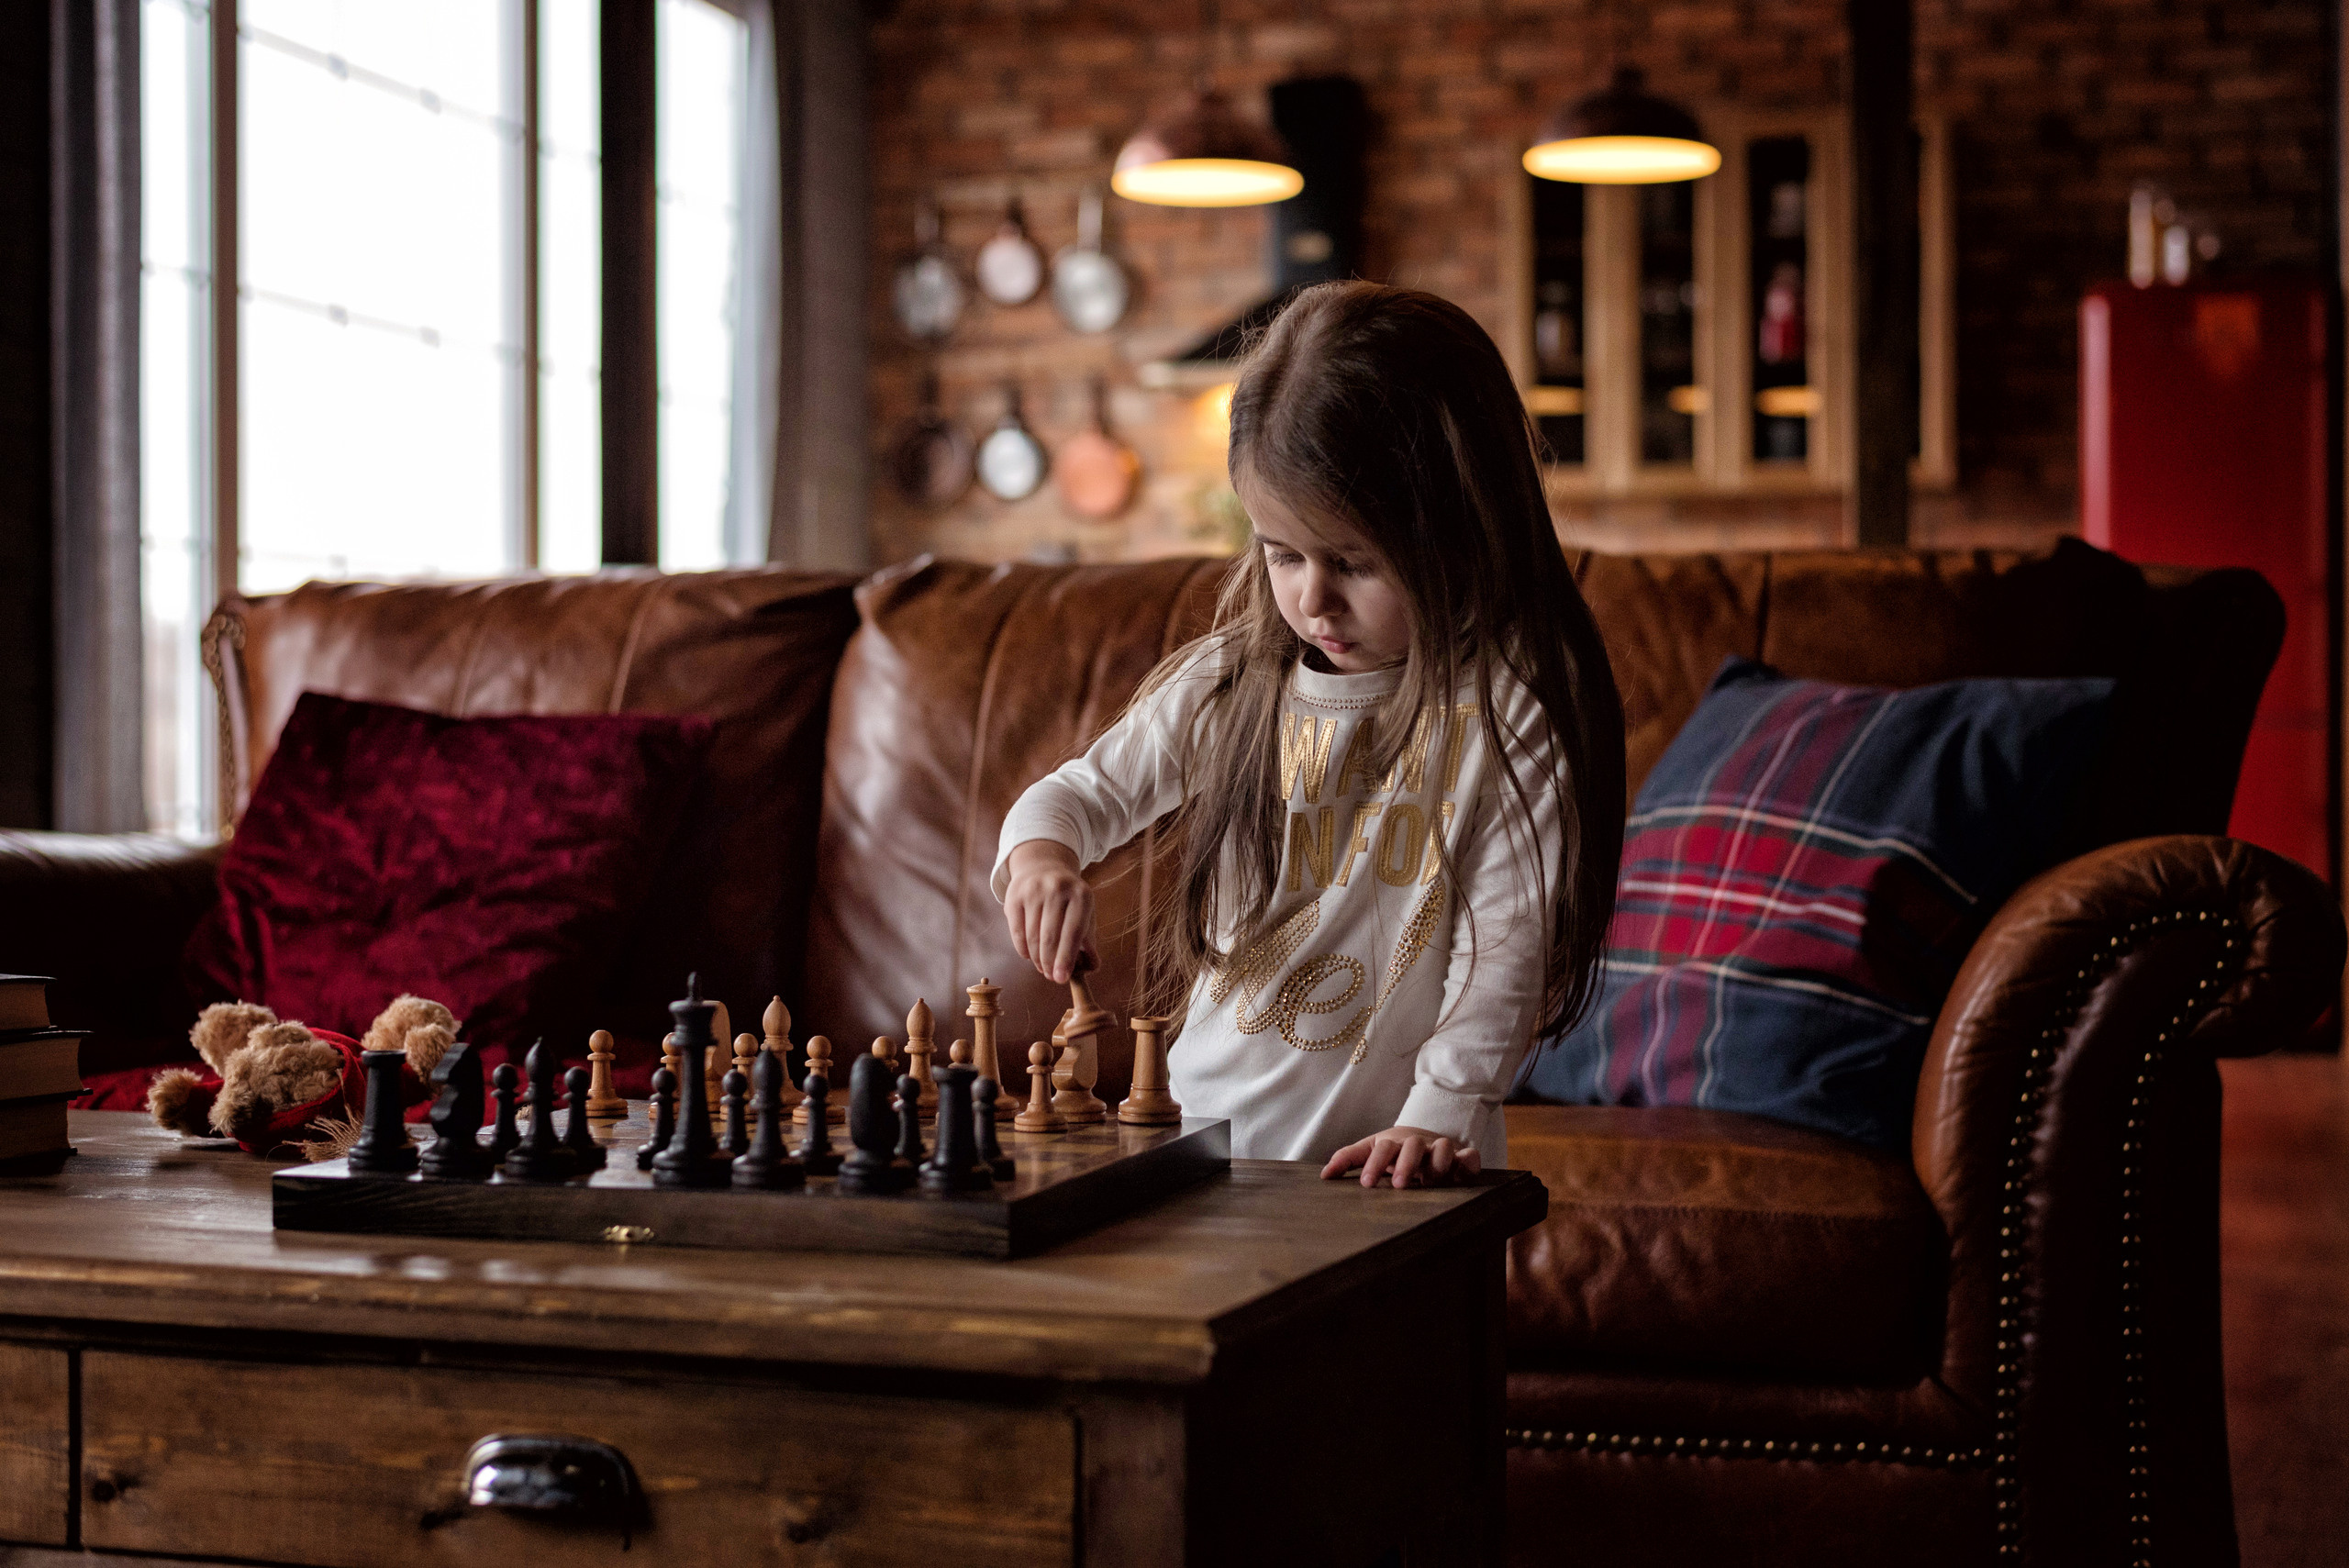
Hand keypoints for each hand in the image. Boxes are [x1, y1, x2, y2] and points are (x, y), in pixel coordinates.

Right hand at [1004, 839, 1097, 984]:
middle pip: (1050, 937)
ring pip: (1032, 936)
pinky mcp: (1015, 895)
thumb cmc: (1069, 898)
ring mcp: (1034, 890)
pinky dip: (1023, 949)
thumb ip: (1089, 939)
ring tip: (1042, 967)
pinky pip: (1017, 931)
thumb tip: (1092, 967)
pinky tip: (1029, 956)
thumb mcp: (1085, 912)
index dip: (1067, 958)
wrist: (1043, 867)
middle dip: (1050, 963)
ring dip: (1037, 958)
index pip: (1073, 933)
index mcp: (1081, 894)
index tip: (1061, 979)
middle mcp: (1057, 889)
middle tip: (1050, 977)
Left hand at [1321, 1126, 1481, 1188]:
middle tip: (1398, 1185)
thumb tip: (1324, 1175)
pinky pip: (1470, 1156)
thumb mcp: (1369, 1150)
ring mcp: (1440, 1149)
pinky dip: (1469, 1162)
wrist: (1424, 1135)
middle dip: (1405, 1164)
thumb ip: (1347, 1159)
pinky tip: (1463, 1175)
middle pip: (1413, 1146)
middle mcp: (1417, 1144)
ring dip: (1438, 1162)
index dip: (1373, 1164)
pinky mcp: (1462, 1157)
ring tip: (1429, 1183)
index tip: (1365, 1183)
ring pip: (1444, 1147)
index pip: (1382, 1149)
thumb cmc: (1392, 1150)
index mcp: (1393, 1143)